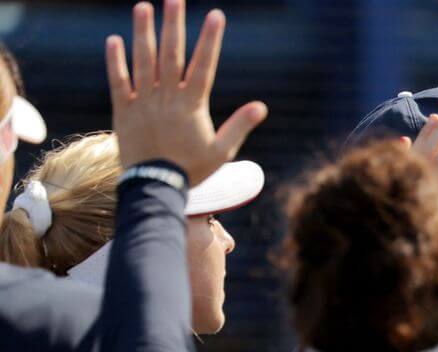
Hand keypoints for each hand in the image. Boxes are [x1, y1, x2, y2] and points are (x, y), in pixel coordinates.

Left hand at [106, 0, 266, 183]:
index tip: (215, 16)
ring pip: (142, 61)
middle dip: (173, 25)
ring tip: (143, 7)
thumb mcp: (223, 152)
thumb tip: (261, 106)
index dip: (210, 40)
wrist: (155, 185)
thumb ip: (239, 126)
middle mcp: (166, 98)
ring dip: (143, 32)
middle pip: (170, 55)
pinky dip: (115, 60)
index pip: (203, 66)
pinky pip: (118, 81)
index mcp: (192, 105)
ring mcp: (143, 102)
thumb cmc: (192, 169)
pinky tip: (114, 39)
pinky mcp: (123, 110)